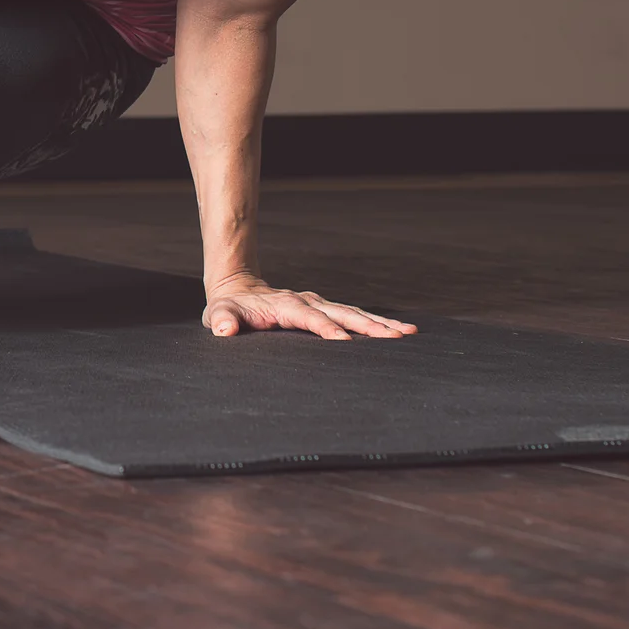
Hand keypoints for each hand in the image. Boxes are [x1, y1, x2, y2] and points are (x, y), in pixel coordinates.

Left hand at [202, 274, 414, 340]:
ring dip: (380, 323)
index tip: (345, 342)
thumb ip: (221, 319)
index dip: (326, 329)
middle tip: (395, 337)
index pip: (309, 318)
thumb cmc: (230, 306)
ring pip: (354, 313)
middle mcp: (307, 302)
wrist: (239, 287)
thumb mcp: (219, 313)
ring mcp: (319, 304)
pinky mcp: (325, 310)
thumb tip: (223, 328)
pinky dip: (377, 323)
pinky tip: (399, 331)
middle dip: (368, 326)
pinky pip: (354, 316)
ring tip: (408, 333)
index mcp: (285, 306)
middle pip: (342, 313)